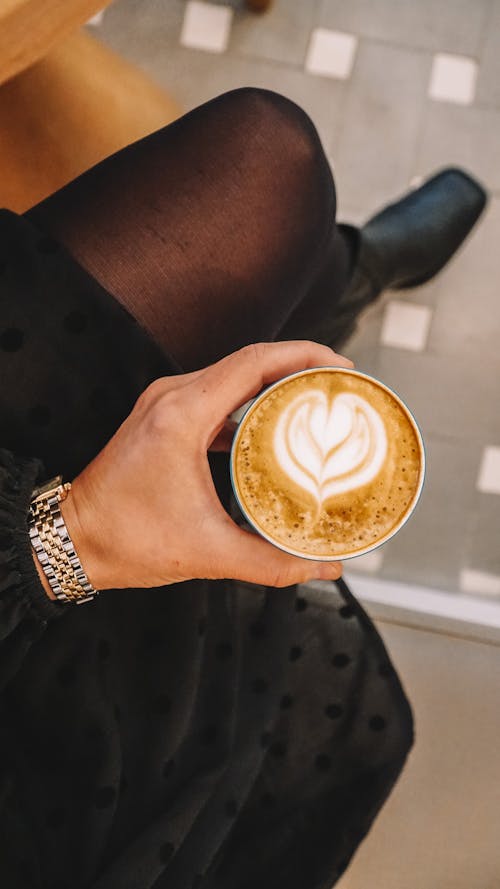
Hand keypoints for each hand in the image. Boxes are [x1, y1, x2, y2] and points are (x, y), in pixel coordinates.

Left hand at [60, 341, 353, 589]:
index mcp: (182, 416)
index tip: (340, 366)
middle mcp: (172, 397)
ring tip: (315, 399)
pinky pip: (217, 394)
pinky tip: (273, 424)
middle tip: (339, 385)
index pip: (254, 363)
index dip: (304, 356)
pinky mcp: (164, 417)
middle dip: (299, 365)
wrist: (74, 540)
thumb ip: (273, 562)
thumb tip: (322, 567)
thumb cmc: (124, 539)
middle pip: (249, 361)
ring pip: (233, 374)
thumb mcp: (209, 553)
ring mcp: (165, 403)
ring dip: (275, 380)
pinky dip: (250, 401)